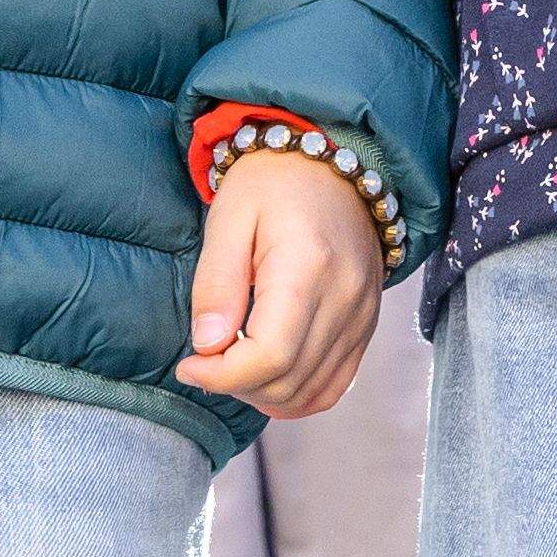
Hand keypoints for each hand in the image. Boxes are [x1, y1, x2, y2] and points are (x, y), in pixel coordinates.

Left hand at [176, 145, 383, 415]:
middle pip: (288, 381)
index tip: (190, 364)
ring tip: (234, 363)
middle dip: (235, 385)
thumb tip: (208, 346)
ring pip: (310, 393)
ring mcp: (362, 315)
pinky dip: (297, 394)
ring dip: (262, 394)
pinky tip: (268, 374)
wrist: (334, 162)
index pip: (269, 356)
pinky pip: (334, 385)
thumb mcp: (229, 218)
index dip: (221, 376)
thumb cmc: (274, 182)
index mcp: (308, 267)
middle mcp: (345, 298)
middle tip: (206, 360)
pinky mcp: (367, 324)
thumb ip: (216, 283)